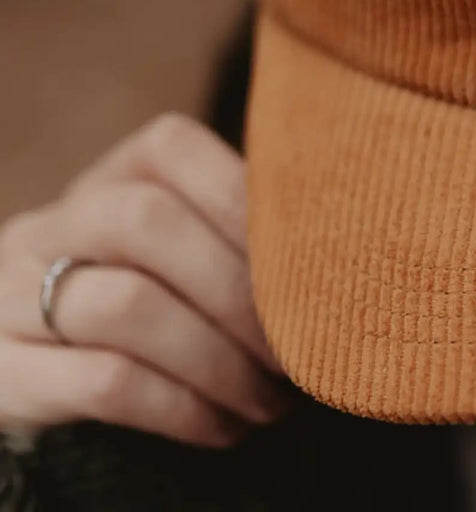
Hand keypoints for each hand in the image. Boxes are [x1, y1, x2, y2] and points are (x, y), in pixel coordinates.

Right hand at [0, 114, 289, 446]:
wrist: (40, 370)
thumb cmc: (148, 294)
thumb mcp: (181, 244)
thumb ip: (237, 227)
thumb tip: (342, 232)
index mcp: (109, 176)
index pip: (172, 149)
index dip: (243, 201)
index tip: (305, 263)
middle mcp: (51, 223)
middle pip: (147, 222)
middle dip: (238, 289)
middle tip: (296, 348)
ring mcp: (10, 295)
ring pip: (125, 304)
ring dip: (217, 359)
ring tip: (270, 400)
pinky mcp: (3, 376)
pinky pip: (102, 383)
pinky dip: (182, 407)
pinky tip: (223, 426)